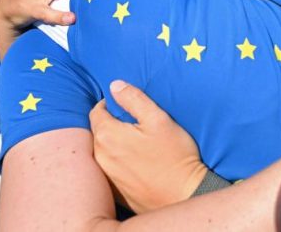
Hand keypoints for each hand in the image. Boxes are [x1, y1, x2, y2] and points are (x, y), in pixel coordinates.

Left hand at [89, 80, 206, 213]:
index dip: (110, 104)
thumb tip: (114, 85)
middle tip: (134, 124)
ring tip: (136, 143)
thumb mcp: (158, 119)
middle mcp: (100, 156)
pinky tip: (137, 162)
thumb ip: (134, 99)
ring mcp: (106, 176)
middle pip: (98, 131)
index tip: (125, 106)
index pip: (96, 111)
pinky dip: (118, 162)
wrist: (184, 195)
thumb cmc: (174, 155)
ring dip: (114, 143)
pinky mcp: (114, 190)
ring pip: (103, 150)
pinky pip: (109, 169)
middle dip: (111, 123)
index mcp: (108, 135)